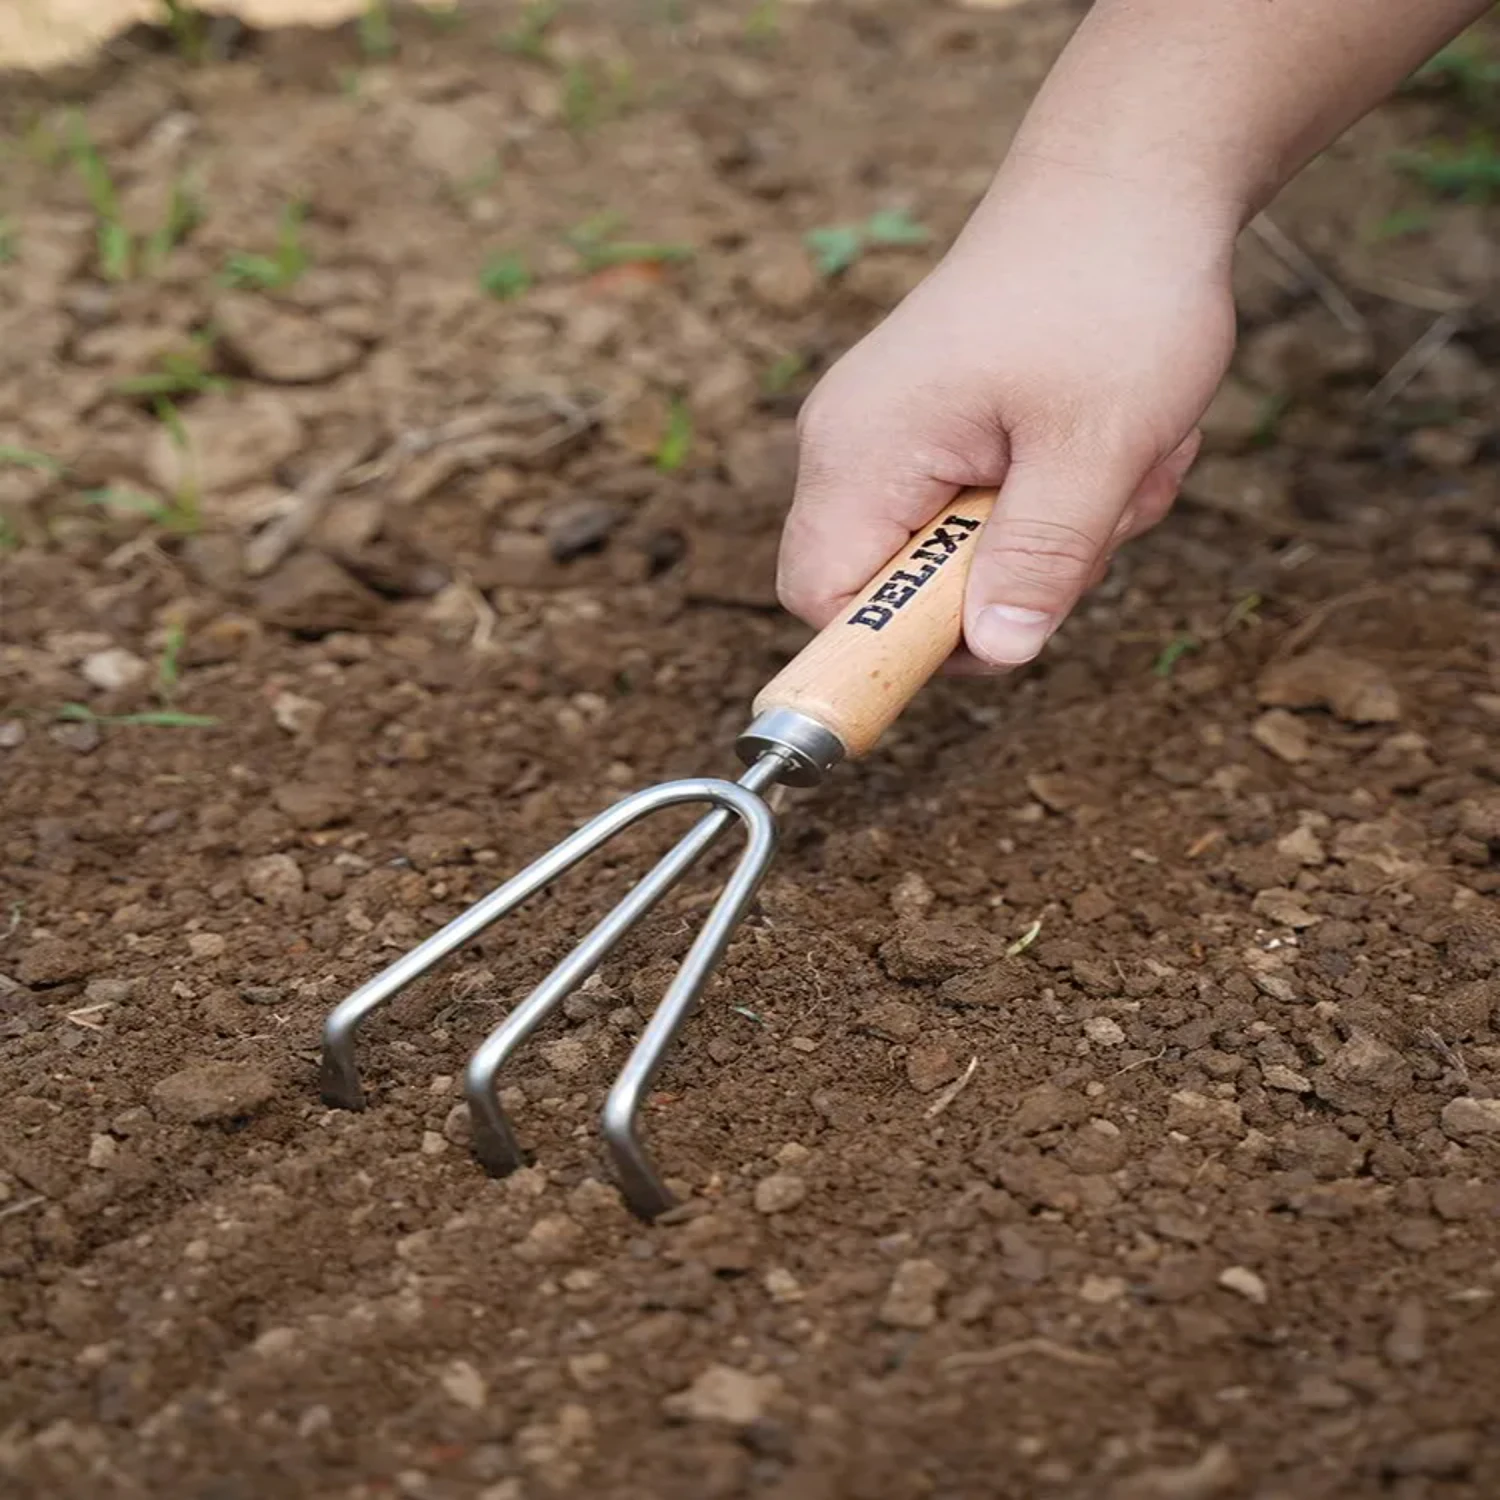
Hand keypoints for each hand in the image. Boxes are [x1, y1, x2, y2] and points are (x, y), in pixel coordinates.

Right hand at [777, 164, 1239, 670]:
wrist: (1129, 181)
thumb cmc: (1110, 292)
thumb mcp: (1097, 444)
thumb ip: (1040, 559)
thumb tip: (997, 656)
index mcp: (861, 450)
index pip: (822, 599)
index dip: (898, 641)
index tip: (999, 629)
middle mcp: (854, 446)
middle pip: (898, 587)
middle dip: (1010, 580)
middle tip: (1093, 519)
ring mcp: (895, 435)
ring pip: (957, 555)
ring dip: (1053, 536)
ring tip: (1119, 461)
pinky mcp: (940, 428)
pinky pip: (983, 511)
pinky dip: (1054, 499)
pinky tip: (1106, 442)